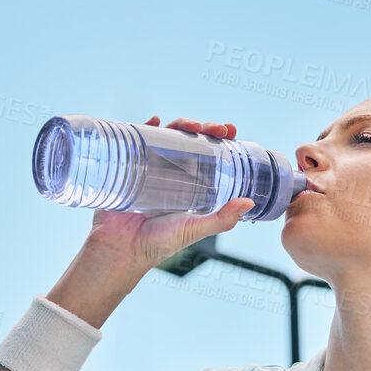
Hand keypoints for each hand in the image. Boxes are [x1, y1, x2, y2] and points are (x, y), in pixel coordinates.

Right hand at [80, 115, 256, 274]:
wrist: (121, 250)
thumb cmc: (158, 243)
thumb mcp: (195, 229)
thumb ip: (222, 220)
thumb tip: (249, 203)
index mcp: (191, 186)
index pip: (209, 156)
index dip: (220, 141)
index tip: (230, 131)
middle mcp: (172, 174)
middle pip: (191, 142)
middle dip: (205, 128)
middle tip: (217, 128)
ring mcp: (150, 168)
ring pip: (168, 138)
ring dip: (181, 124)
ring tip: (192, 125)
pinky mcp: (129, 166)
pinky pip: (137, 141)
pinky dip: (146, 126)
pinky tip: (155, 120)